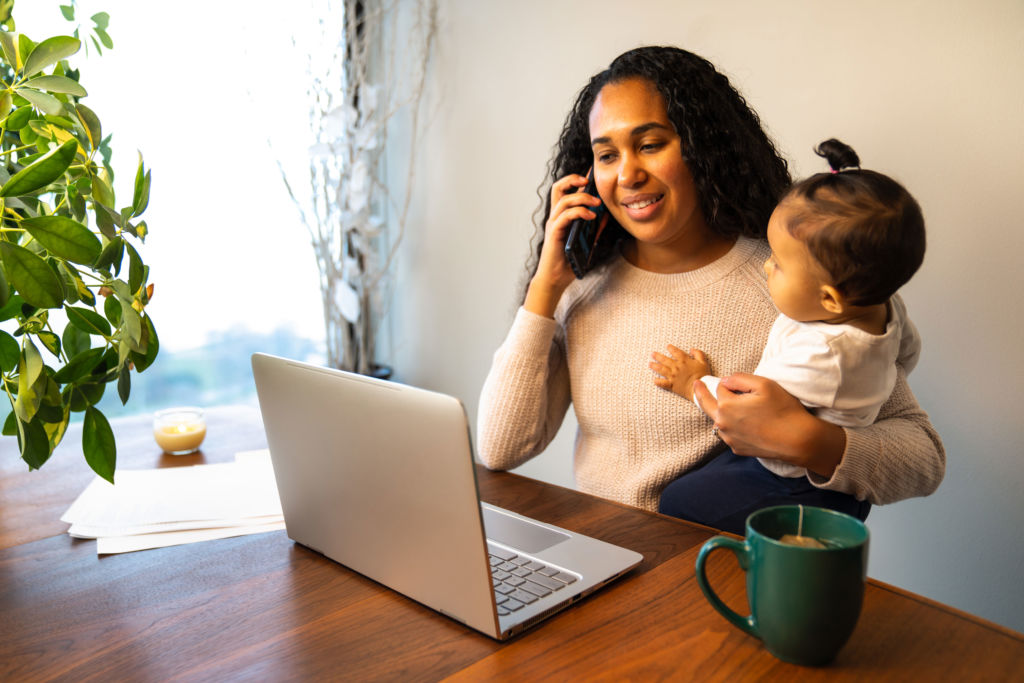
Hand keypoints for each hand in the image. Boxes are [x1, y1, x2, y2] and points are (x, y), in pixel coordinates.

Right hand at [524, 173, 602, 317]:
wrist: (556, 279)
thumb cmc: (568, 261)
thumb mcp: (585, 241)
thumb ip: (593, 228)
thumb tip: (605, 216)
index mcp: (561, 216)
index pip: (564, 190)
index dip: (576, 180)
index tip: (591, 175)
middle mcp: (555, 217)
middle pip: (557, 188)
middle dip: (573, 179)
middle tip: (589, 181)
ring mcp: (553, 224)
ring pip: (564, 200)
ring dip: (582, 198)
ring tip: (597, 203)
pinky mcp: (554, 233)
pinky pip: (565, 216)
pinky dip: (579, 212)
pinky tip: (592, 217)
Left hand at [649, 345, 708, 399]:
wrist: (700, 388)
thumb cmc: (703, 375)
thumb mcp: (703, 362)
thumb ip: (698, 353)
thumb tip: (691, 349)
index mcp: (684, 361)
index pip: (675, 352)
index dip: (671, 348)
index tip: (667, 346)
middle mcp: (676, 367)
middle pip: (665, 360)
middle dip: (658, 356)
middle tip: (652, 354)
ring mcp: (673, 376)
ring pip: (661, 370)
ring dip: (655, 366)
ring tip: (650, 364)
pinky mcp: (672, 385)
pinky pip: (663, 383)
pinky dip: (658, 382)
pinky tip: (654, 380)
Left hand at [693, 373, 845, 476]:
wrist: (797, 440)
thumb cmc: (782, 409)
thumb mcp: (763, 384)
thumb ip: (739, 378)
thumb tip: (725, 380)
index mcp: (726, 406)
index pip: (721, 388)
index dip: (732, 384)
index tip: (739, 384)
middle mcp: (722, 424)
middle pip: (708, 405)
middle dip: (701, 394)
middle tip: (697, 385)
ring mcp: (729, 439)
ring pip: (719, 421)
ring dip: (720, 413)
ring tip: (721, 406)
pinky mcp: (737, 449)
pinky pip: (729, 434)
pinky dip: (731, 427)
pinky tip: (743, 425)